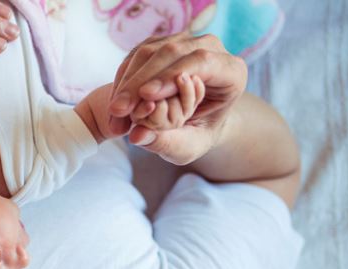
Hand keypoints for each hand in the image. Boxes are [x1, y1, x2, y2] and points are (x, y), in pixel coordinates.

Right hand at [106, 33, 246, 165]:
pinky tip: (116, 105)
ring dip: (127, 83)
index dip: (171, 76)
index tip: (146, 96)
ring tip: (115, 115)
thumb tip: (137, 136)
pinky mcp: (161, 43)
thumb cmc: (196, 134)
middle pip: (171, 52)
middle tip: (119, 110)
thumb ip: (166, 143)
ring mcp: (184, 42)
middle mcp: (211, 48)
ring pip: (150, 51)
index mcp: (231, 71)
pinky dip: (122, 80)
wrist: (194, 121)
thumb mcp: (188, 147)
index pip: (202, 62)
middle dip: (140, 81)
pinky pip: (135, 56)